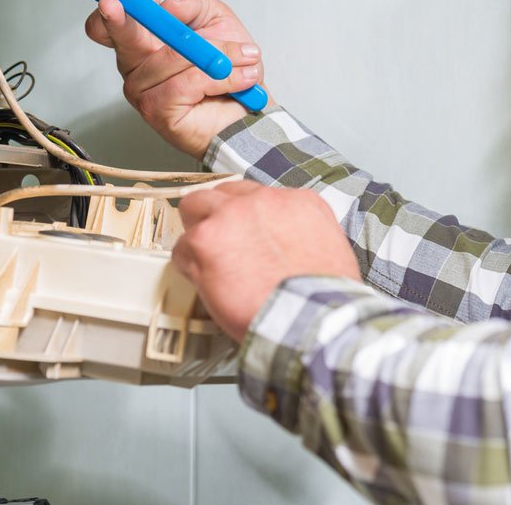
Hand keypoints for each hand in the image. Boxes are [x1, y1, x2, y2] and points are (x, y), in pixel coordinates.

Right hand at [84, 0, 271, 158]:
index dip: (110, 10)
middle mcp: (136, 64)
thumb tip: (168, 6)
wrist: (248, 107)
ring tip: (242, 60)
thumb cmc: (226, 68)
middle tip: (114, 5)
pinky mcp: (157, 110)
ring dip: (219, 55)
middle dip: (122, 19)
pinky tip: (238, 78)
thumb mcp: (215, 19)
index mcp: (143, 39)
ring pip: (172, 56)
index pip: (109, 24)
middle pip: (122, 37)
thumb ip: (191, 3)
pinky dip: (221, 77)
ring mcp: (141, 90)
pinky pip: (187, 82)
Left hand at [173, 182, 359, 342]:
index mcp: (298, 202)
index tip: (244, 232)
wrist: (312, 318)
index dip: (246, 216)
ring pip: (195, 207)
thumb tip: (283, 244)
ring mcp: (231, 216)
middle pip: (223, 192)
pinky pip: (181, 247)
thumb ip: (299, 233)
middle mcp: (263, 201)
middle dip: (218, 214)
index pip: (258, 195)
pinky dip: (188, 265)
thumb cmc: (322, 298)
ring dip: (199, 234)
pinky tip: (203, 283)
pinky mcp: (205, 239)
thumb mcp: (328, 249)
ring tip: (206, 262)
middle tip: (219, 243)